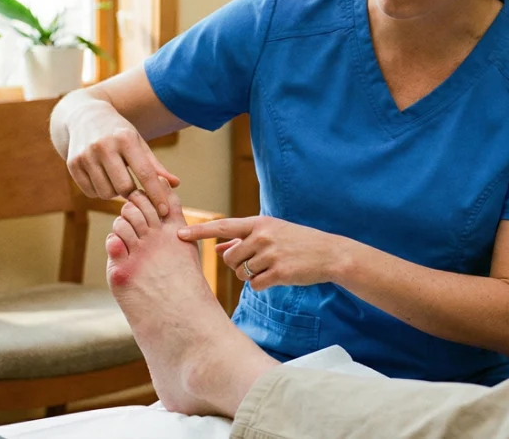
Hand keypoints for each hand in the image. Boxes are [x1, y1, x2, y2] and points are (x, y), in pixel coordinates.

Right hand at [64, 103, 178, 211]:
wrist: (84, 116)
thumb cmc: (118, 132)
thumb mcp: (138, 142)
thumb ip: (155, 166)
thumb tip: (176, 184)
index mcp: (126, 139)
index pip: (145, 173)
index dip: (156, 194)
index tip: (164, 210)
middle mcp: (104, 146)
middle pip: (123, 187)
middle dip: (131, 193)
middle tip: (133, 188)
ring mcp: (86, 155)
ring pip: (106, 193)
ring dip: (114, 192)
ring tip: (116, 179)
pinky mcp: (72, 164)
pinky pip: (90, 192)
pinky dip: (99, 191)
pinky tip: (102, 178)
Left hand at [177, 217, 350, 291]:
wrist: (329, 253)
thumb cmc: (297, 242)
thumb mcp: (271, 233)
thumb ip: (243, 240)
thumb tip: (217, 248)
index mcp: (259, 223)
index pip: (223, 226)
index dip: (200, 231)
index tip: (179, 234)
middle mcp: (262, 236)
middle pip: (229, 258)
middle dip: (236, 265)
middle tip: (255, 262)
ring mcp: (271, 254)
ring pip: (241, 273)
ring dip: (250, 275)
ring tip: (269, 267)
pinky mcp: (279, 272)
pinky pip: (256, 284)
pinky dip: (263, 284)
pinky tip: (277, 276)